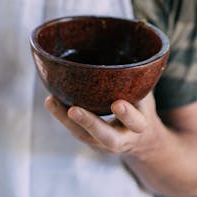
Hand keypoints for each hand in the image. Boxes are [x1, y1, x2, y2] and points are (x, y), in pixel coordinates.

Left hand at [44, 92, 161, 156]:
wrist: (138, 139)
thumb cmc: (140, 108)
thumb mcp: (146, 96)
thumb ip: (140, 81)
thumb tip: (136, 53)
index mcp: (139, 127)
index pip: (136, 123)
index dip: (127, 115)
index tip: (117, 104)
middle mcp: (122, 139)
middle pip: (107, 138)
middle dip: (90, 124)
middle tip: (73, 111)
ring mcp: (103, 143)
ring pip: (84, 136)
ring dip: (66, 120)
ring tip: (51, 102)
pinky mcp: (89, 140)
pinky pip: (75, 130)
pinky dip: (62, 116)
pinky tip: (51, 101)